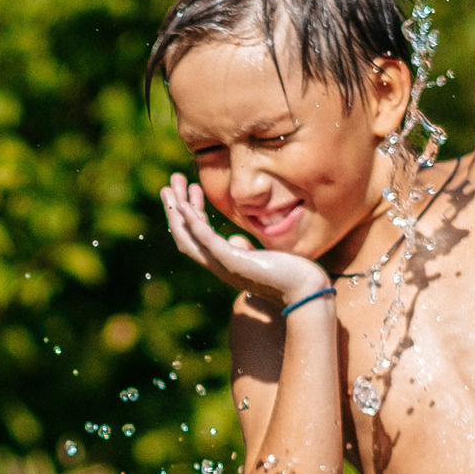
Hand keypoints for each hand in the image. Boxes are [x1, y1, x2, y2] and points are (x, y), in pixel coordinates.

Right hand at [159, 174, 329, 310]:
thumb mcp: (263, 257)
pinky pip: (205, 240)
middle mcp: (219, 265)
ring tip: (172, 186)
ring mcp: (223, 264)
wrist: (305, 290)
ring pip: (188, 237)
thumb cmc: (290, 273)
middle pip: (185, 236)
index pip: (197, 237)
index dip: (189, 213)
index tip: (190, 190)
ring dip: (177, 210)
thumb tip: (237, 241)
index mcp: (225, 263)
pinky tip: (185, 205)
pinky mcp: (232, 262)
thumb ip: (246, 250)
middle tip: (170, 183)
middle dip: (175, 208)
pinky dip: (192, 223)